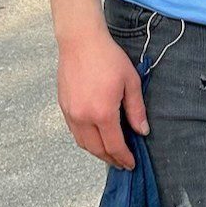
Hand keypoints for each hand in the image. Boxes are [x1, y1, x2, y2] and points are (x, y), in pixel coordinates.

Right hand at [57, 30, 148, 169]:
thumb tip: (142, 131)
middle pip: (96, 149)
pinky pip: (74, 131)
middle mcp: (83, 118)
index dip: (123, 157)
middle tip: (122, 163)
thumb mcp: (131, 82)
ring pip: (83, 143)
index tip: (131, 164)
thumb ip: (136, 110)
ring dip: (97, 152)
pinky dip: (86, 140)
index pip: (114, 146)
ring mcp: (70, 113)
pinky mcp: (63, 107)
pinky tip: (96, 137)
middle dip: (110, 159)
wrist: (81, 42)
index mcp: (102, 113)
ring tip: (110, 153)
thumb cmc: (109, 59)